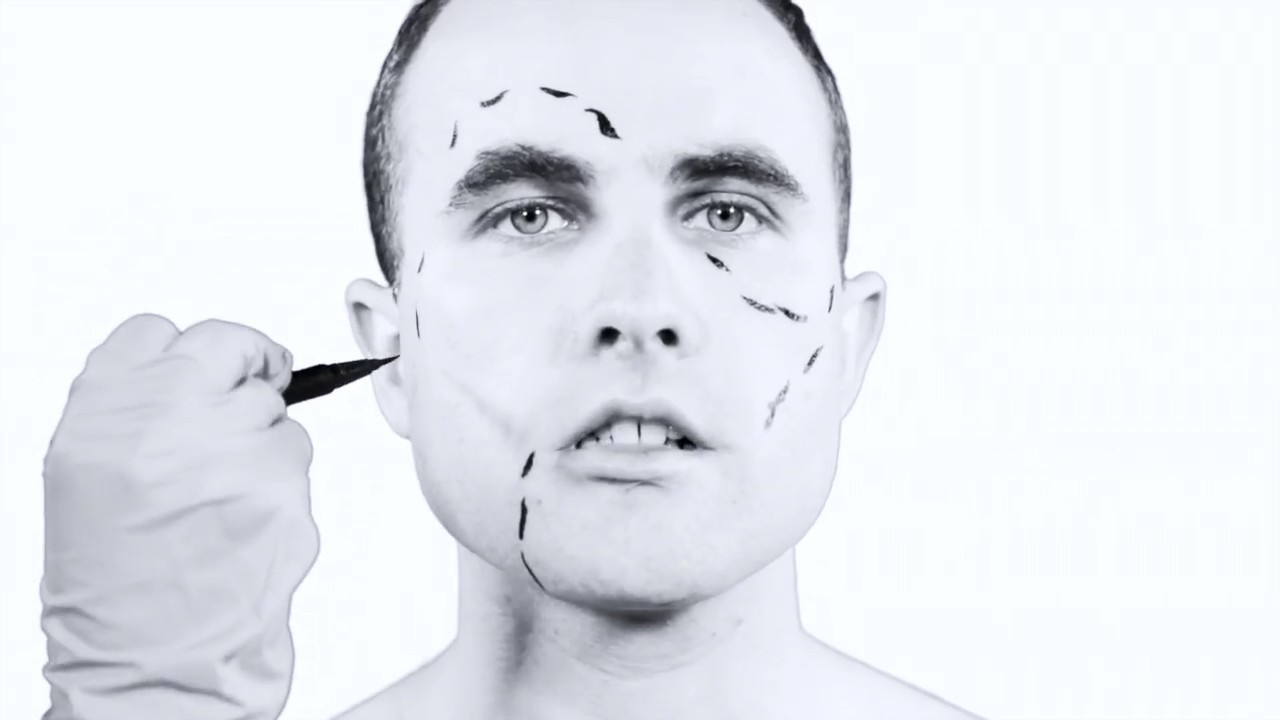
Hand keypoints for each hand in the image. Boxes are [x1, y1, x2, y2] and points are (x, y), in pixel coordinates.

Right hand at [40, 314, 319, 719]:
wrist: (151, 654)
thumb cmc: (119, 573)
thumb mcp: (87, 475)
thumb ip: (134, 407)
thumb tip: (194, 370)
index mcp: (100, 411)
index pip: (153, 331)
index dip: (183, 351)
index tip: (199, 370)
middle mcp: (161, 416)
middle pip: (227, 343)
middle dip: (247, 362)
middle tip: (255, 385)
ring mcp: (224, 444)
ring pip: (270, 404)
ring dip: (261, 436)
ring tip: (222, 496)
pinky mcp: (278, 480)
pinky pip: (295, 451)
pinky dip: (281, 479)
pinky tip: (245, 519)